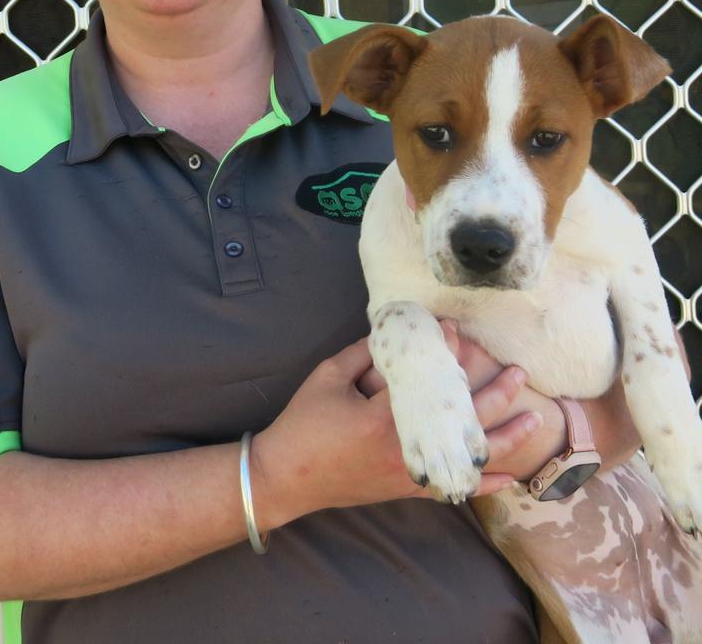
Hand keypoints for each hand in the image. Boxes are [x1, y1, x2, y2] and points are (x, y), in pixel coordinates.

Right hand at [252, 333, 536, 528]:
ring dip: (505, 438)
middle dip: (497, 394)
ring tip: (534, 419)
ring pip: (469, 457)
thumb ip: (363, 353)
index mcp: (386, 416)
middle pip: (464, 420)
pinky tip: (509, 478)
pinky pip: (453, 487)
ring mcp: (411, 472)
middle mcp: (407, 447)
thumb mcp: (329, 376)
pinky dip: (483, 484)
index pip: (430, 381)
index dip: (448, 353)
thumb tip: (394, 333)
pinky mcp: (407, 488)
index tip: (458, 330)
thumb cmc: (304, 423)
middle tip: (519, 372)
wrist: (286, 477)